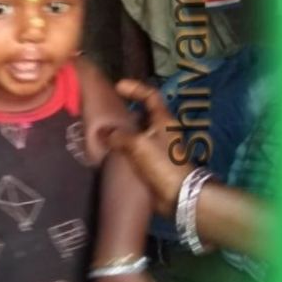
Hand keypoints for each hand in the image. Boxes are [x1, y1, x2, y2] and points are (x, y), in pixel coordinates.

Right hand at [105, 80, 193, 215]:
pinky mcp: (152, 162)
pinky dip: (122, 148)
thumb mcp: (138, 145)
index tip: (118, 86)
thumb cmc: (162, 164)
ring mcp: (157, 147)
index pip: (150, 96)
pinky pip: (134, 150)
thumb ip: (118, 136)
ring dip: (121, 132)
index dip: (135, 88)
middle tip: (104, 113)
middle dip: (124, 112)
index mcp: (162, 120)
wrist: (180, 195)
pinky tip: (109, 152)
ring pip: (136, 133)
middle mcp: (161, 130)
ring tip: (102, 133)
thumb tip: (103, 132)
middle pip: (141, 114)